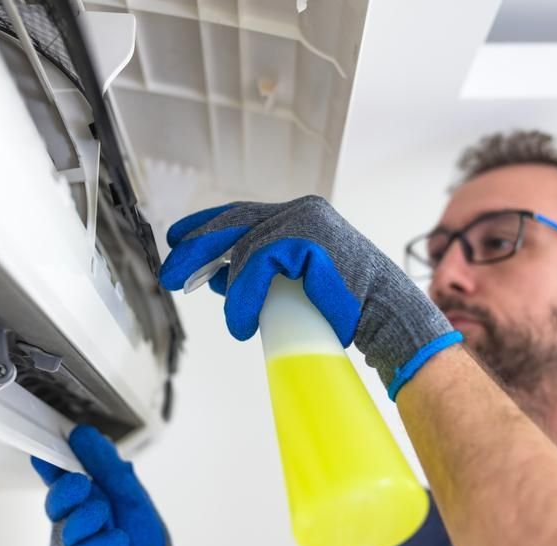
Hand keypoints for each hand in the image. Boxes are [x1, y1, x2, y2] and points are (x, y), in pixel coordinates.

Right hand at [31, 425, 190, 545]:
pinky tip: (118, 541)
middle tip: (83, 484)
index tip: (45, 452)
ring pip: (66, 528)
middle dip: (68, 490)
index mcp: (81, 501)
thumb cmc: (141, 539)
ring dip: (90, 519)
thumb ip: (107, 466)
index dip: (49, 465)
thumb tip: (85, 435)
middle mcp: (69, 525)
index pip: (58, 478)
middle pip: (55, 501)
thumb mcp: (131, 495)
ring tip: (109, 519)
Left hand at [159, 196, 461, 397]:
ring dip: (231, 291)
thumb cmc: (342, 306)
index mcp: (298, 216)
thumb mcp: (289, 284)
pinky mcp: (308, 238)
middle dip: (196, 248)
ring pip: (245, 249)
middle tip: (171, 274)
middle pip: (234, 223)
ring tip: (237, 324)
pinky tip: (243, 320)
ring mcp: (305, 220)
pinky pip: (259, 263)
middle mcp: (301, 211)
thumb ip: (256, 273)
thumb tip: (212, 277)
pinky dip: (244, 295)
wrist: (385, 316)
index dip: (205, 225)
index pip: (241, 214)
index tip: (176, 238)